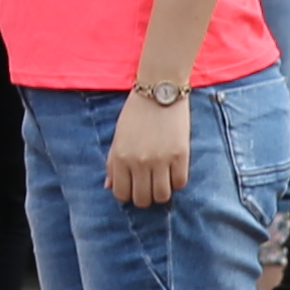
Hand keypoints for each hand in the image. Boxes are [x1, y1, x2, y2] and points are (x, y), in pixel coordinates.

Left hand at [106, 89, 192, 206]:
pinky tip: (174, 170)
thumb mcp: (118, 136)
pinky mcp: (180, 155)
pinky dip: (177, 181)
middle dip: (145, 197)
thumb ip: (112, 163)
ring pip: (162, 196)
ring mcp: (160, 160)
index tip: (134, 187)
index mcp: (120, 157)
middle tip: (149, 185)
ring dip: (162, 192)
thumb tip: (109, 186)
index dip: (128, 194)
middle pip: (143, 200)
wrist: (159, 89)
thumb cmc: (136, 112)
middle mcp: (138, 162)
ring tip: (162, 180)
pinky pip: (180, 183)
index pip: (121, 194)